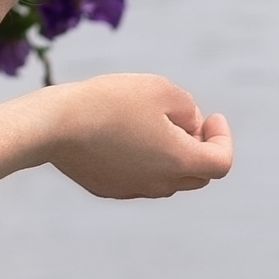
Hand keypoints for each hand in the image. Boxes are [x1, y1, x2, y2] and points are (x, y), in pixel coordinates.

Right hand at [46, 74, 232, 198]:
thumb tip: (189, 126)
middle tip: (184, 120)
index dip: (223, 138)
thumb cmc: (111, 101)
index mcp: (179, 161)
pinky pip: (138, 177)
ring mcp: (133, 189)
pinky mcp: (109, 188)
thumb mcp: (161, 89)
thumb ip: (187, 108)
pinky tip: (122, 133)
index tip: (211, 116)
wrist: (56, 125)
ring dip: (171, 155)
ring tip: (151, 123)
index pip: (221, 162)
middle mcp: (161, 184)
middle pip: (198, 175)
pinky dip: (143, 160)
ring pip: (168, 178)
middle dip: (199, 148)